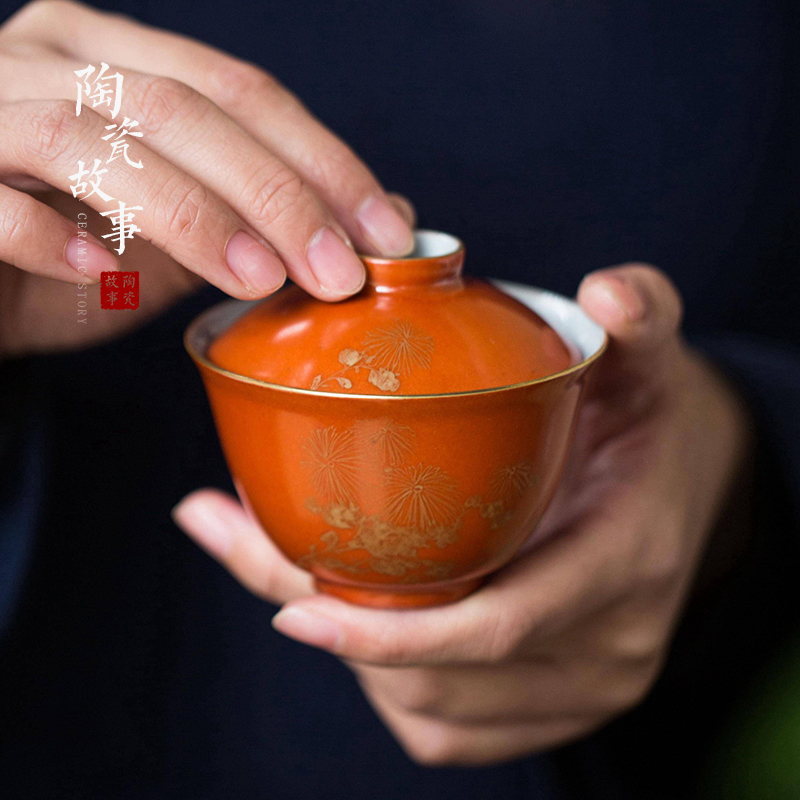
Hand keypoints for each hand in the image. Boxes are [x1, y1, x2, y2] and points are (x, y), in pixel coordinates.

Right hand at [0, 0, 414, 356]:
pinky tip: (104, 276)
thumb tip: (385, 217)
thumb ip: (260, 222)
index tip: (387, 233)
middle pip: (182, 106)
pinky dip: (50, 236)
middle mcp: (50, 61)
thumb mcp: (180, 242)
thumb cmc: (67, 259)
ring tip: (259, 279)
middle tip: (339, 271)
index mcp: (115, 58)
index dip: (322, 161)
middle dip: (276, 193)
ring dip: (191, 213)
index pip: (242, 92)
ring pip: (92, 136)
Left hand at [173, 264, 752, 765]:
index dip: (393, 633)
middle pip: (440, 676)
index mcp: (620, 566)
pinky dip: (384, 679)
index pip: (497, 627)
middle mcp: (601, 649)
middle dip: (331, 627)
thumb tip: (605, 292)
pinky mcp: (550, 706)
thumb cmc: (653, 426)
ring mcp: (577, 690)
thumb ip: (639, 318)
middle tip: (239, 541)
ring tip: (276, 564)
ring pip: (431, 709)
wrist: (688, 490)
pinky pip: (447, 725)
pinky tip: (350, 613)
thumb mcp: (652, 365)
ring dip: (345, 651)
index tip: (293, 607)